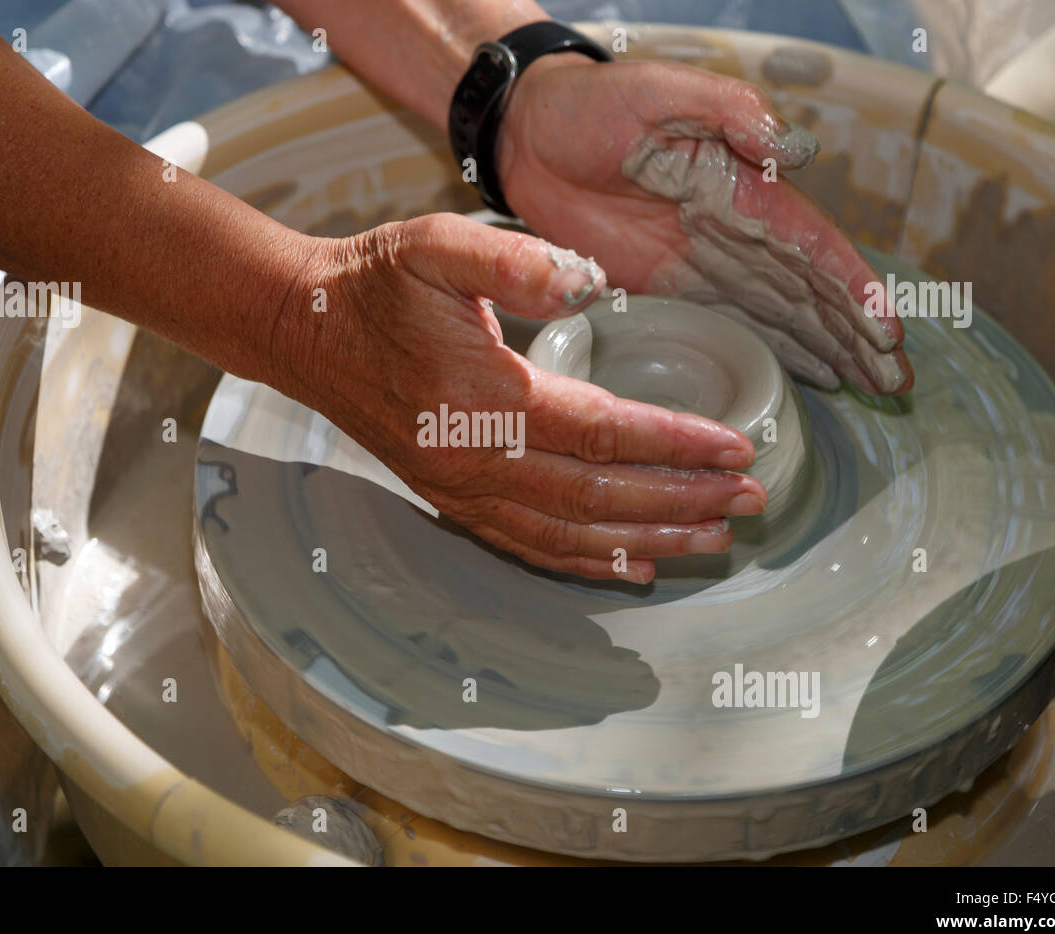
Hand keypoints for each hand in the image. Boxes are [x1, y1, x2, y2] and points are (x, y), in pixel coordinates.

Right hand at [263, 214, 768, 583]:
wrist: (303, 333)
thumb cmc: (372, 286)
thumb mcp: (432, 247)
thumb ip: (510, 259)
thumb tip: (587, 280)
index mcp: (486, 400)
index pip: (604, 433)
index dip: (676, 444)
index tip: (737, 448)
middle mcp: (478, 462)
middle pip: (600, 496)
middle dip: (683, 502)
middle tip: (750, 502)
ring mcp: (463, 491)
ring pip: (573, 533)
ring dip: (648, 540)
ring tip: (713, 539)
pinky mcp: (453, 500)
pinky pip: (531, 544)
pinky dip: (586, 561)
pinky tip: (630, 566)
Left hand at [495, 56, 912, 393]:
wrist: (530, 135)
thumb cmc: (592, 104)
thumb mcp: (660, 91)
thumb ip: (727, 112)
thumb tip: (796, 150)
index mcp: (743, 186)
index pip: (813, 248)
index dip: (853, 291)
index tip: (888, 333)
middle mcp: (736, 230)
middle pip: (810, 292)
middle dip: (856, 335)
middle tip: (897, 380)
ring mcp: (706, 262)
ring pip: (782, 314)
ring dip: (828, 349)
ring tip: (872, 387)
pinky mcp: (670, 287)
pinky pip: (733, 324)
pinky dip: (775, 350)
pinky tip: (808, 375)